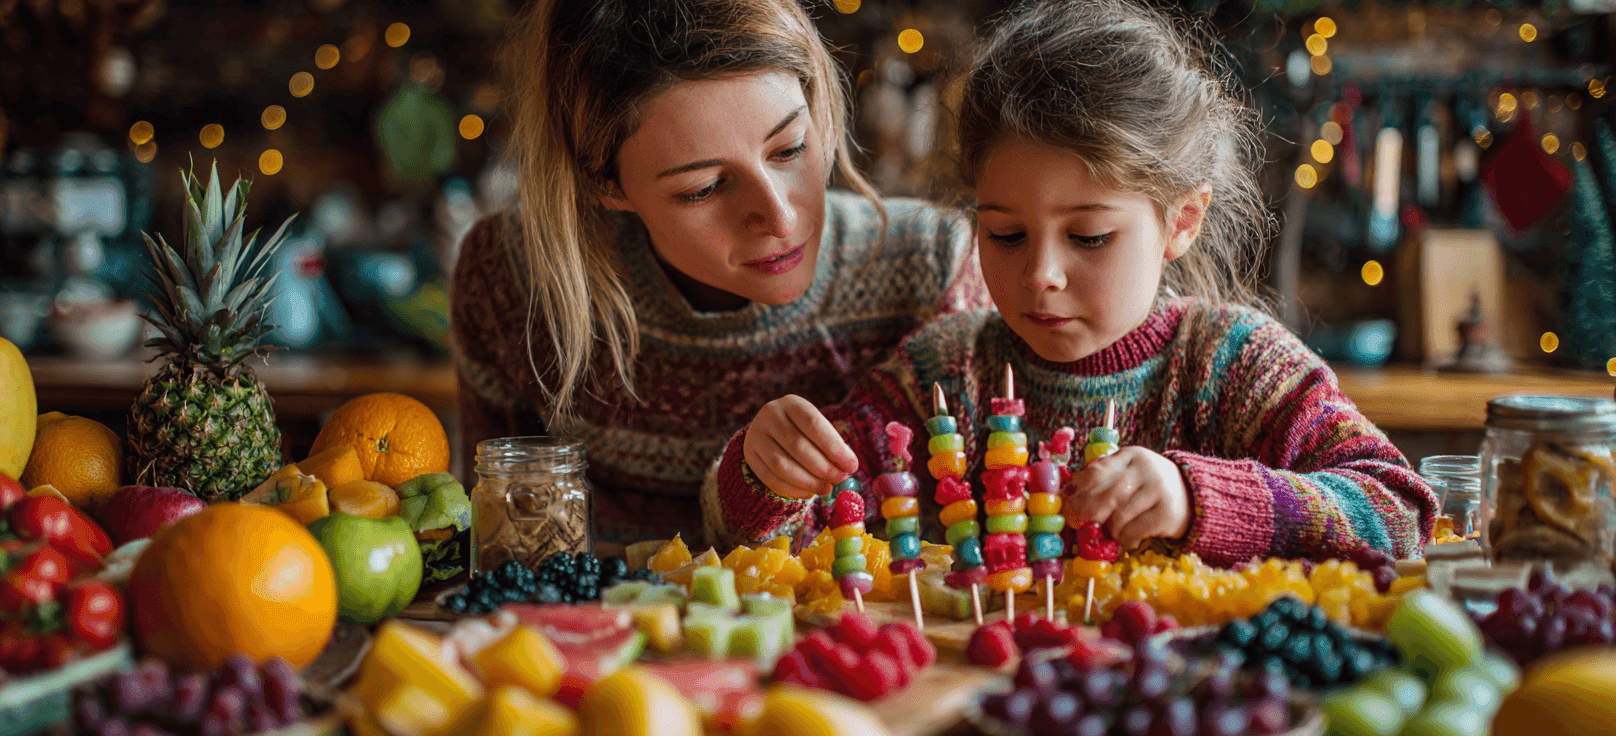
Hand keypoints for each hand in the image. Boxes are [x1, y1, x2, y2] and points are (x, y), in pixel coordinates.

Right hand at [743, 395, 858, 499]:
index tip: (852, 466)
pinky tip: (809, 493)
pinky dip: (792, 490)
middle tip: (839, 479)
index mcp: (791, 403)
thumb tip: (848, 467)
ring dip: (808, 481)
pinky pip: (771, 479)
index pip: (813, 424)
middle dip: (823, 468)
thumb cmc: (803, 431)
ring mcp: (756, 435)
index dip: (834, 447)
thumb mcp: (817, 429)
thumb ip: (832, 446)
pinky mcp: (750, 456)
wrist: (770, 431)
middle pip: (797, 446)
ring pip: (782, 465)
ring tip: (826, 488)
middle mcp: (770, 415)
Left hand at [1061, 446, 1190, 547]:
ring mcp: (1158, 489)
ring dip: (1109, 530)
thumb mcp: (1124, 475)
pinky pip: (1134, 530)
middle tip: (1078, 525)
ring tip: (1111, 532)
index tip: (1066, 508)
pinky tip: (1126, 539)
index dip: (1078, 492)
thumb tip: (1063, 497)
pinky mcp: (1167, 512)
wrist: (1190, 496)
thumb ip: (1097, 482)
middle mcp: (1145, 468)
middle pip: (1107, 494)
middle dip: (1087, 513)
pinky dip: (1125, 539)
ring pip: (1119, 516)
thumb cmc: (1145, 488)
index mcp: (1129, 455)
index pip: (1097, 471)